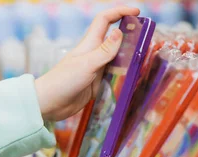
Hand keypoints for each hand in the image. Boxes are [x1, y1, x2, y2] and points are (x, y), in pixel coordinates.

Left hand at [35, 6, 139, 120]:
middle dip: (130, 33)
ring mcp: (97, 68)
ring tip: (146, 58)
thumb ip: (105, 50)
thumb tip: (120, 32)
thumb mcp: (87, 64)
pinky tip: (135, 77)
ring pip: (118, 57)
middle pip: (115, 37)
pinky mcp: (98, 82)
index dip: (120, 12)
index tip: (137, 12)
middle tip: (147, 37)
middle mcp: (95, 53)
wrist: (50, 104)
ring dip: (130, 55)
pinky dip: (126, 73)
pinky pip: (116, 74)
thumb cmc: (64, 81)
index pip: (105, 20)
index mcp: (90, 44)